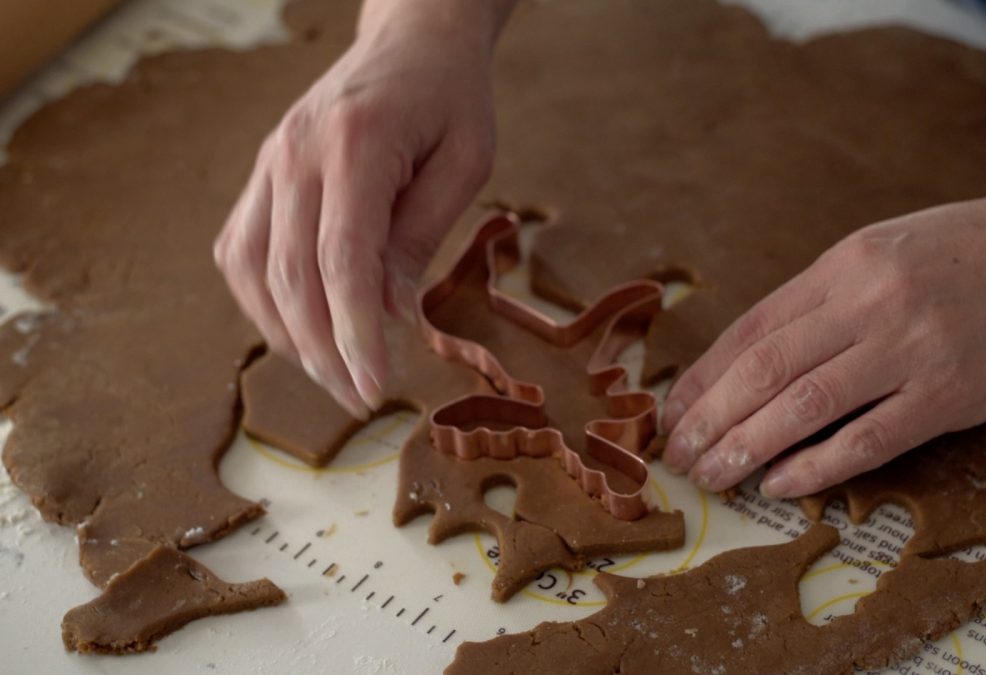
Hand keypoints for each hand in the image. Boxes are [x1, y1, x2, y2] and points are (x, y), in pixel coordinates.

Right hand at [214, 0, 511, 416]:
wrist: (409, 42)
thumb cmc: (450, 101)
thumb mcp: (465, 163)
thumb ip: (421, 237)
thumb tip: (392, 317)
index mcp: (355, 145)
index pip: (343, 262)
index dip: (355, 335)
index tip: (374, 388)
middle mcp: (296, 154)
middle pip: (293, 277)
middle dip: (325, 352)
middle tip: (361, 399)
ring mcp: (268, 163)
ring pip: (254, 273)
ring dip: (289, 337)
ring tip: (334, 376)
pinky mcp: (261, 176)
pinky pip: (242, 253)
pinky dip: (263, 303)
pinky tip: (300, 331)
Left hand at [660, 189, 985, 497]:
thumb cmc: (977, 250)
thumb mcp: (889, 246)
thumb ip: (828, 293)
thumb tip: (760, 352)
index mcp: (848, 262)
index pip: (755, 326)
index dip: (706, 374)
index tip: (672, 410)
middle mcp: (871, 301)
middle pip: (766, 367)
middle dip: (711, 416)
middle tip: (678, 454)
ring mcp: (913, 348)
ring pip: (805, 404)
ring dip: (747, 445)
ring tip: (711, 475)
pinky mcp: (951, 394)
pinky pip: (870, 438)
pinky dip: (818, 465)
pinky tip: (780, 484)